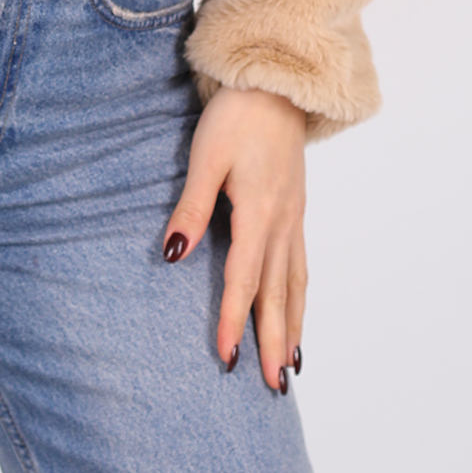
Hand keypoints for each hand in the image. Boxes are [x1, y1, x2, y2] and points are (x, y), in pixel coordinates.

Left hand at [161, 87, 307, 390]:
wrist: (277, 85)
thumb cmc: (236, 116)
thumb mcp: (205, 157)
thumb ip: (189, 208)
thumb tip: (171, 256)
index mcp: (258, 211)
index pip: (243, 279)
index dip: (232, 321)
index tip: (226, 358)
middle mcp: (282, 222)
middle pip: (277, 293)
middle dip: (275, 341)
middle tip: (274, 387)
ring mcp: (294, 218)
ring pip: (294, 284)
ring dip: (294, 327)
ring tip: (292, 367)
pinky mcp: (295, 211)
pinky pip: (300, 265)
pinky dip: (300, 298)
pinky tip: (296, 315)